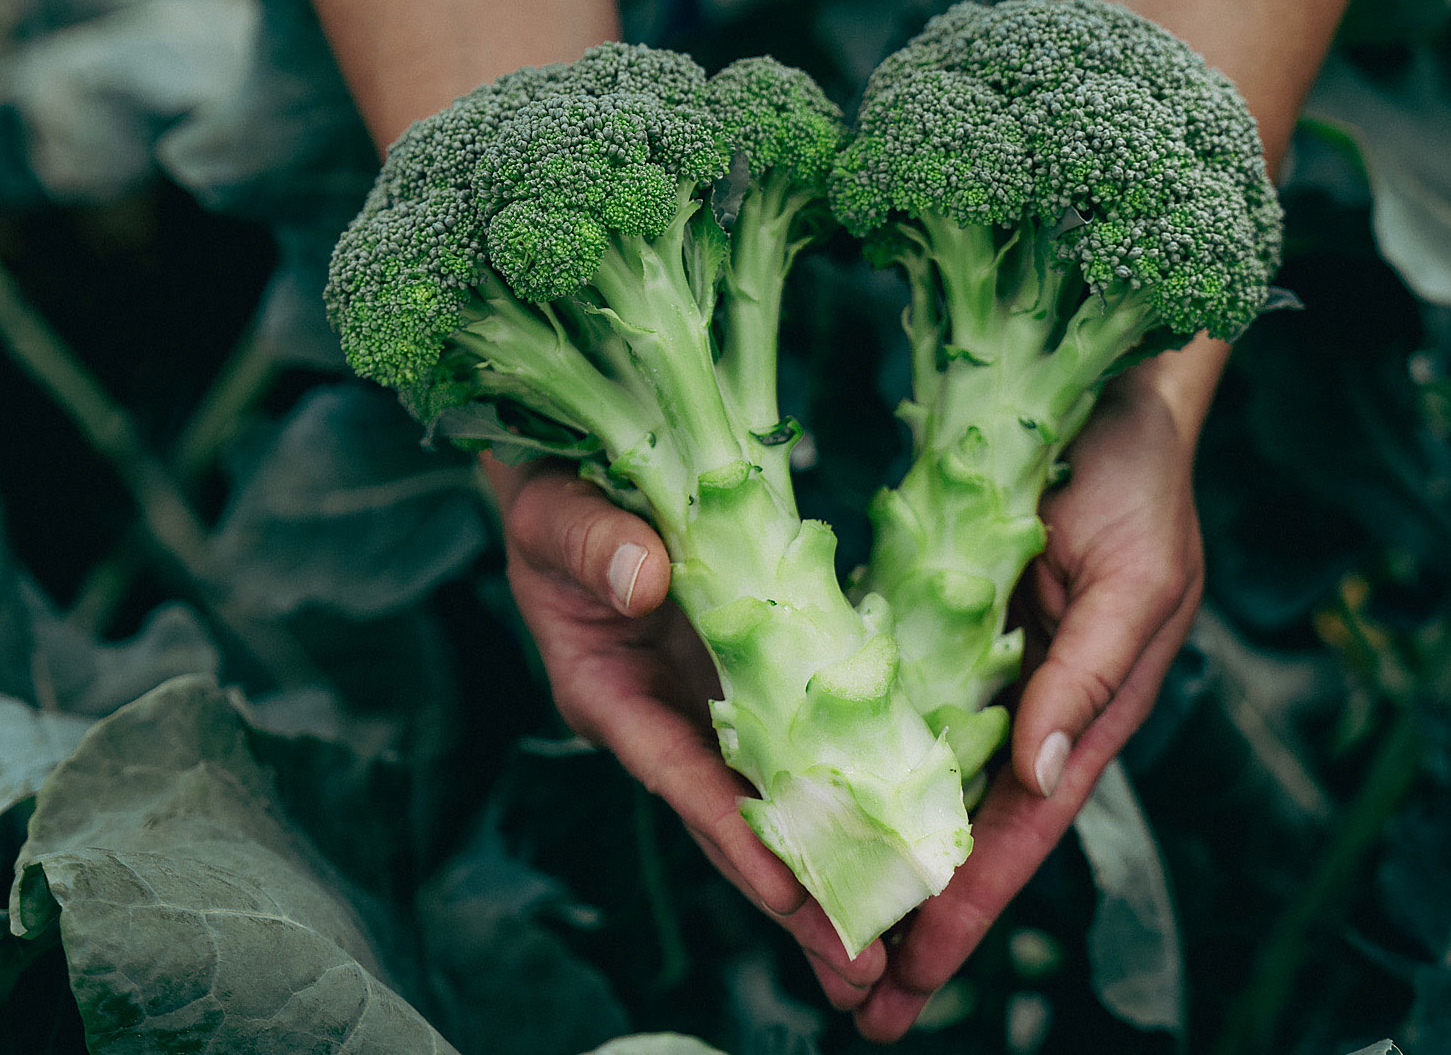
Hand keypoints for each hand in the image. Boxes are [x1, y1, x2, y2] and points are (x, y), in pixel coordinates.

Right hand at [483, 456, 888, 1007]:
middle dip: (796, 897)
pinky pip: (805, 743)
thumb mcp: (553, 516)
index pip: (678, 775)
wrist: (581, 479)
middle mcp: (666, 720)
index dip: (732, 834)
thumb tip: (644, 579)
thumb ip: (592, 544)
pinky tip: (898, 833)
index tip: (789, 893)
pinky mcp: (753, 681)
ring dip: (831, 868)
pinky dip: (845, 790)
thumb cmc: (552, 502)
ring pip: (776, 801)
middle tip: (862, 971)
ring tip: (889, 948)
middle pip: (735, 821)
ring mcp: (711, 708)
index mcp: (609, 696)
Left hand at [854, 350, 1215, 1041]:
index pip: (1017, 830)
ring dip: (871, 855)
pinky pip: (885, 702)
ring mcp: (973, 665)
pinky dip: (851, 760)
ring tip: (816, 932)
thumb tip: (1038, 779)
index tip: (915, 980)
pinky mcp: (932, 620)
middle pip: (958, 829)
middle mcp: (1022, 703)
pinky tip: (806, 807)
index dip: (969, 908)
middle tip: (853, 1003)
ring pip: (914, 781)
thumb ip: (1089, 676)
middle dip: (910, 917)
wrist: (1106, 395)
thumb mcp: (1135, 579)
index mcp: (1080, 708)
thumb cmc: (1138, 481)